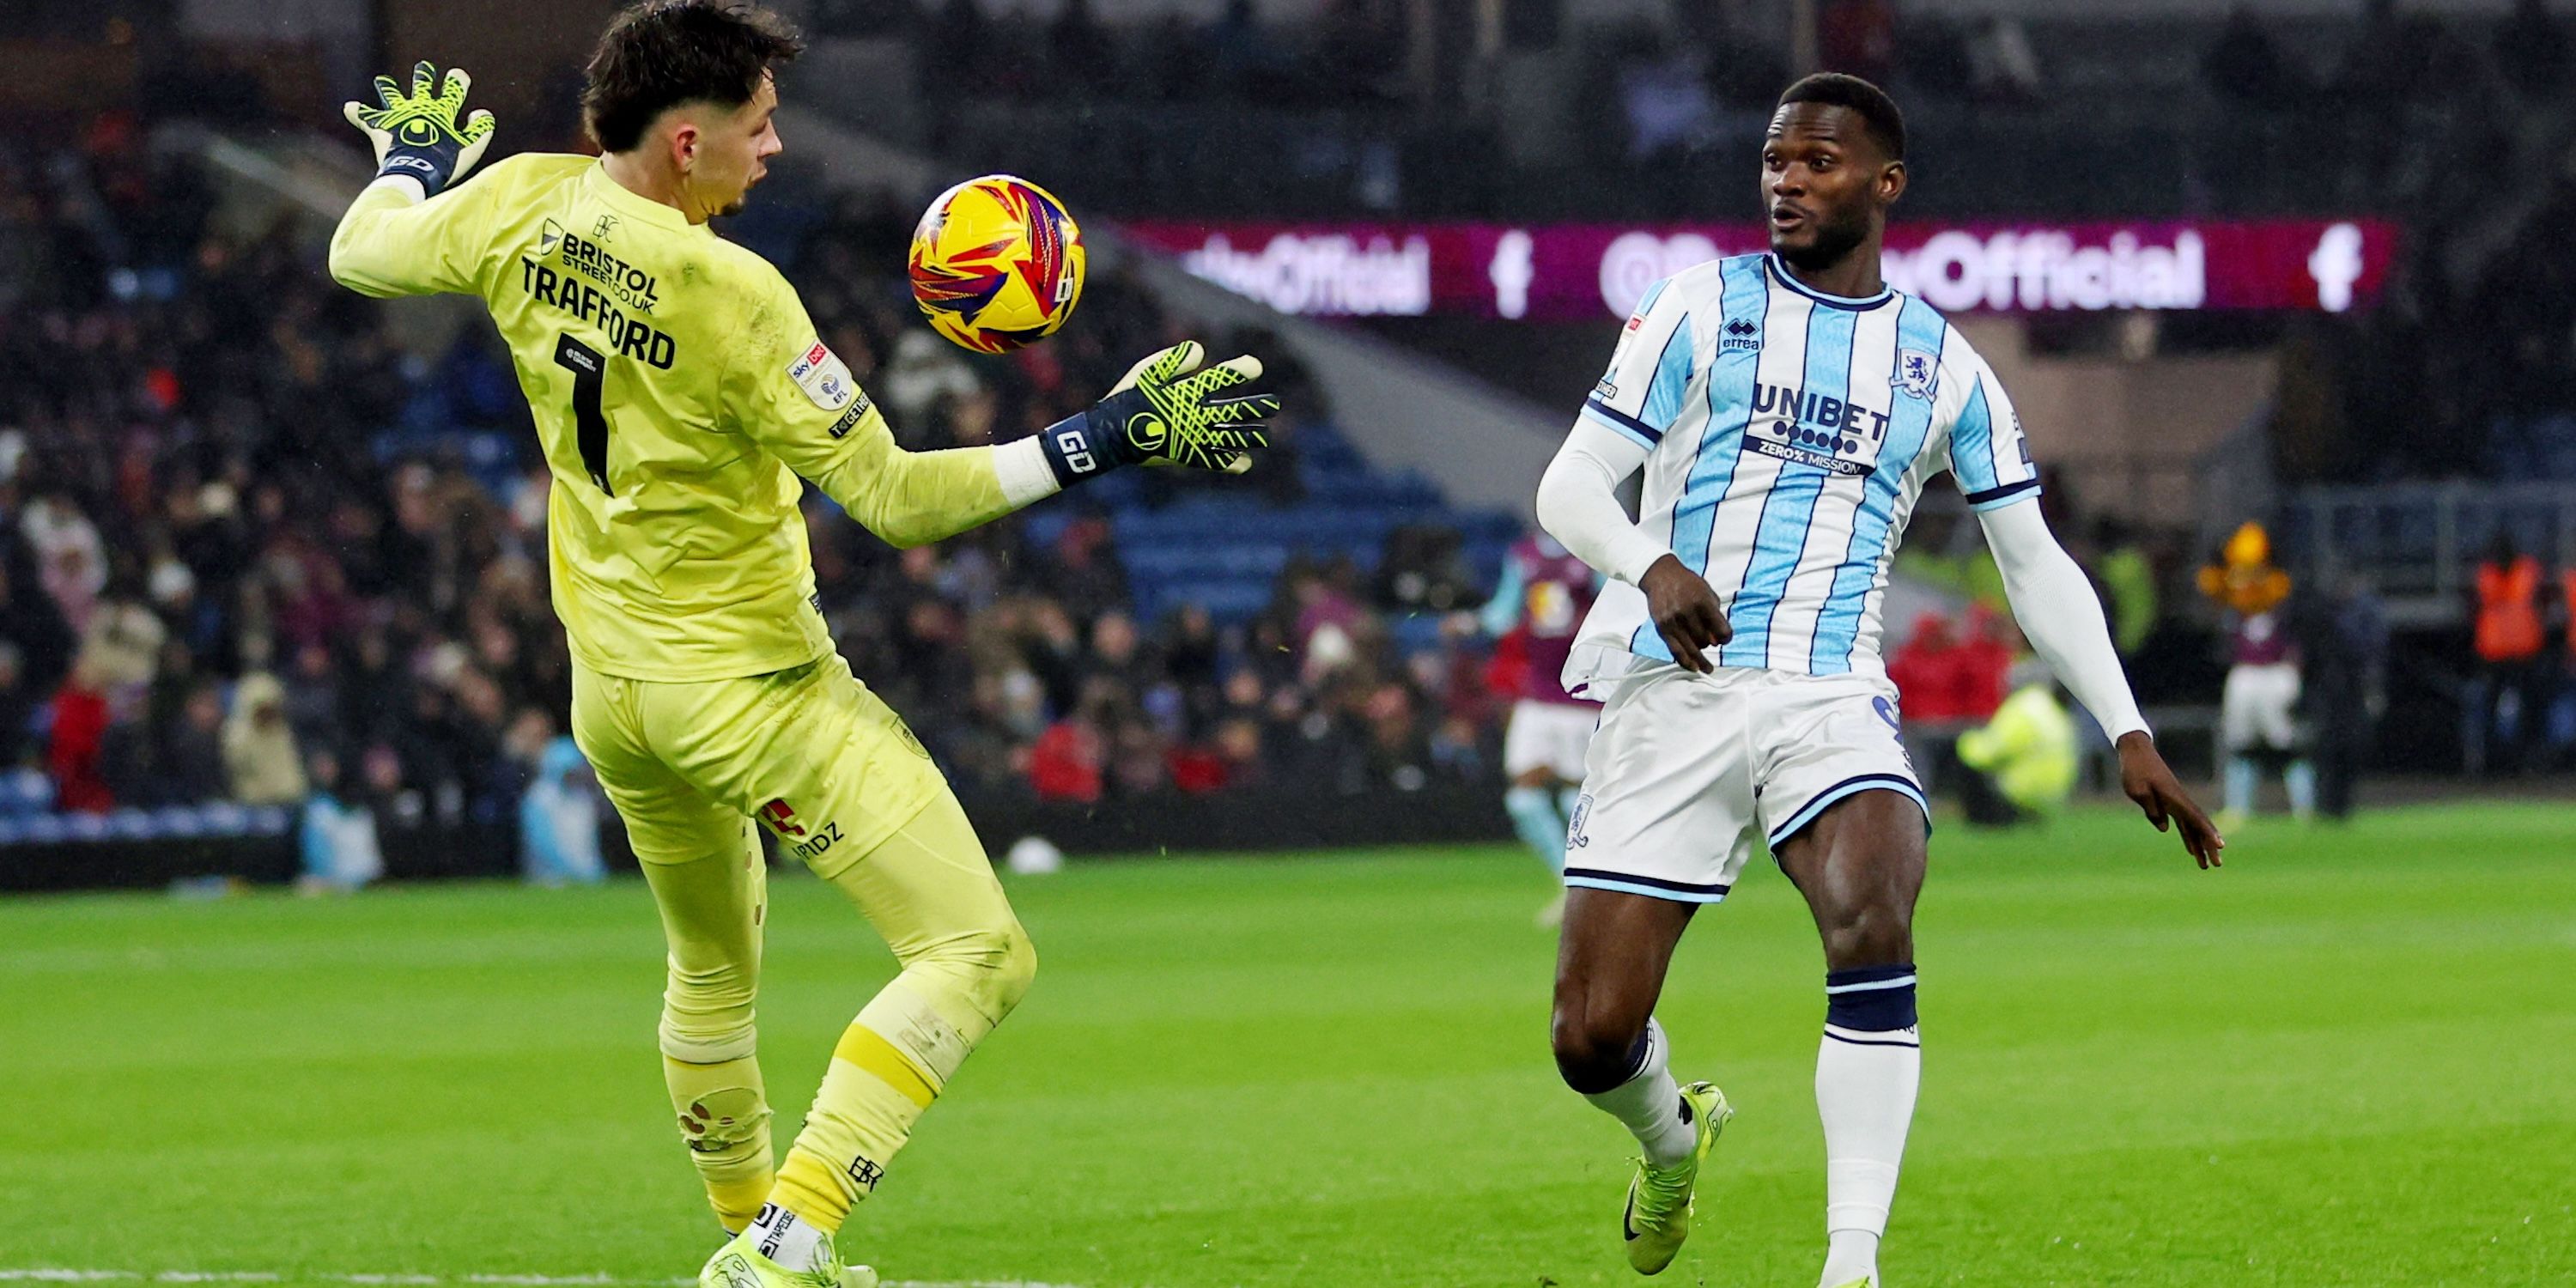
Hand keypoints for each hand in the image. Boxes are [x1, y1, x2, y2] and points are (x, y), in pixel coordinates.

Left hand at [344, 61, 494, 197]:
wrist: (415, 172)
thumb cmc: (446, 163)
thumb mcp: (472, 148)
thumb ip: (481, 129)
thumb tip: (481, 111)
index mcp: (442, 111)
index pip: (454, 89)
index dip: (457, 81)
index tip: (458, 76)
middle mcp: (419, 108)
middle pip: (421, 84)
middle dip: (424, 75)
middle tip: (424, 68)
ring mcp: (398, 115)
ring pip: (392, 95)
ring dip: (388, 87)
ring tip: (382, 81)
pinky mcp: (380, 127)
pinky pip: (365, 117)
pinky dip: (357, 112)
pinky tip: (349, 107)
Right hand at [1038, 342, 1277, 484]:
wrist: (1112, 435)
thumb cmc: (1129, 397)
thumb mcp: (1146, 371)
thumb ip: (1174, 360)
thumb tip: (1201, 351)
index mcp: (1187, 392)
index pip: (1222, 378)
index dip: (1241, 370)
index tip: (1255, 367)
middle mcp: (1195, 415)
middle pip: (1235, 411)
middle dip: (1257, 407)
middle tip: (1274, 404)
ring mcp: (1194, 438)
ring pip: (1231, 438)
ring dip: (1251, 436)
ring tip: (1265, 436)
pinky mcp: (1188, 456)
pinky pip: (1215, 461)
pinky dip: (1231, 463)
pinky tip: (1245, 463)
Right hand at [1640, 554, 1729, 672]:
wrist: (1661, 576)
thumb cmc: (1687, 584)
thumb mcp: (1707, 593)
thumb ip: (1715, 616)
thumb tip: (1717, 641)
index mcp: (1703, 602)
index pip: (1721, 630)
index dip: (1726, 638)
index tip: (1725, 640)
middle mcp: (1688, 613)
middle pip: (1706, 641)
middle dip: (1710, 643)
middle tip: (1710, 641)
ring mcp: (1674, 622)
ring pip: (1692, 649)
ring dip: (1700, 657)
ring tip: (1706, 667)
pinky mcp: (1663, 628)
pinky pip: (1676, 651)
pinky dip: (1686, 662)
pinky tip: (1694, 668)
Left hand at [2116, 730, 2224, 867]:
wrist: (2135, 749)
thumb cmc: (2134, 769)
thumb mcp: (2138, 791)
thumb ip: (2152, 810)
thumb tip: (2164, 828)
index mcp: (2173, 797)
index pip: (2195, 818)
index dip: (2208, 833)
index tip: (2220, 846)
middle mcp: (2179, 800)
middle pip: (2198, 825)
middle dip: (2208, 845)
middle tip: (2217, 864)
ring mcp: (2175, 801)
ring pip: (2191, 826)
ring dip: (2198, 844)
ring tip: (2204, 864)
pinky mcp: (2169, 800)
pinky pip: (2182, 822)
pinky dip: (2187, 835)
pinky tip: (2190, 848)